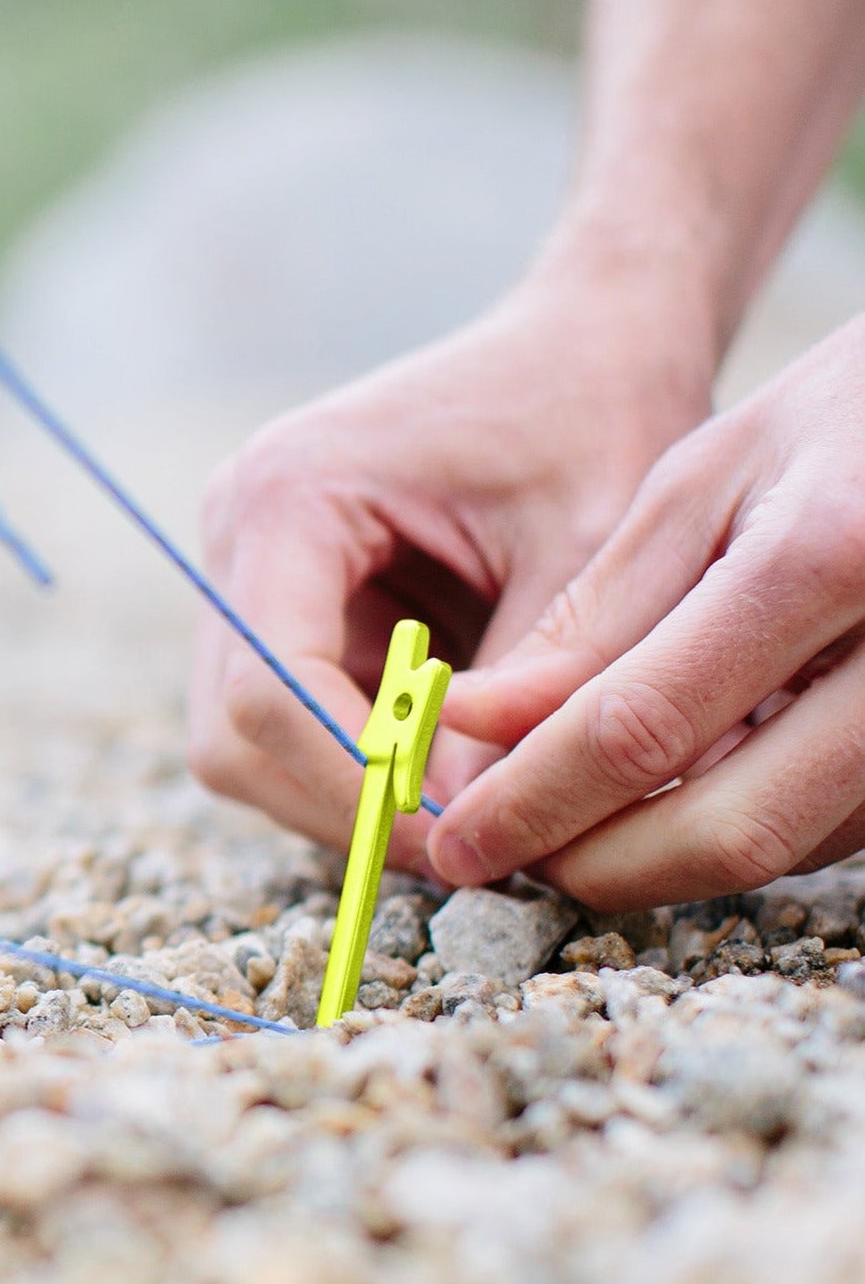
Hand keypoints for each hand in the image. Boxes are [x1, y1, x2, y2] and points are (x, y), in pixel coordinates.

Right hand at [188, 269, 712, 871]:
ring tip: (472, 806)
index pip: (266, 687)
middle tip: (469, 846)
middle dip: (342, 805)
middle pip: (233, 734)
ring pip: (248, 748)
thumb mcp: (587, 552)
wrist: (586, 340)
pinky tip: (452, 764)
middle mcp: (237, 534)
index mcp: (287, 494)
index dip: (350, 784)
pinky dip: (360, 768)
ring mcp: (246, 574)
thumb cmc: (596, 414)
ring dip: (349, 793)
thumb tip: (475, 835)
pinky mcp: (281, 607)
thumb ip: (523, 694)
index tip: (460, 838)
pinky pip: (288, 729)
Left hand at [432, 314, 864, 908]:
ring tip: (570, 823)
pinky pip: (831, 828)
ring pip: (784, 847)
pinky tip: (674, 790)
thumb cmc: (839, 419)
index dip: (532, 801)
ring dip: (660, 858)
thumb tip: (477, 722)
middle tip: (506, 859)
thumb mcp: (704, 483)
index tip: (456, 841)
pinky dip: (734, 822)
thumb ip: (596, 615)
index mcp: (825, 557)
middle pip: (728, 827)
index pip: (642, 727)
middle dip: (595, 865)